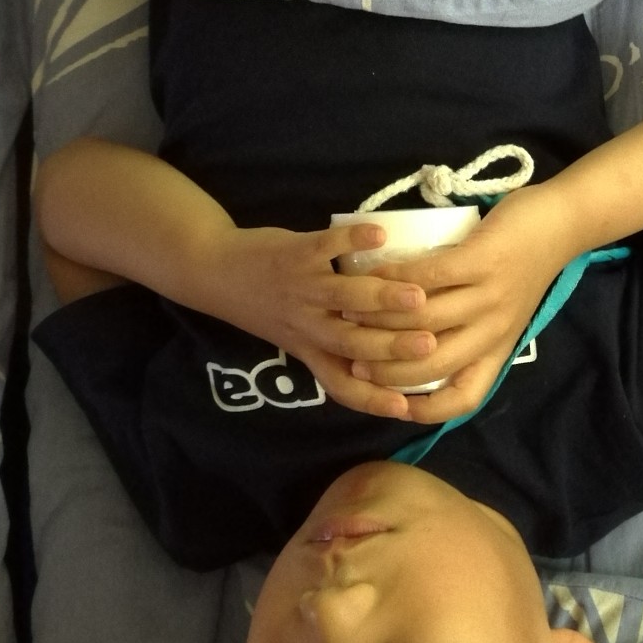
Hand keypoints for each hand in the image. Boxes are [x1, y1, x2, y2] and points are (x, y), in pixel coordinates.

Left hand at [204, 221, 437, 418]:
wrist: (213, 272)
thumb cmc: (265, 307)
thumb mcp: (295, 338)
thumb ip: (335, 349)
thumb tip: (392, 359)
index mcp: (311, 350)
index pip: (343, 385)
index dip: (372, 399)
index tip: (407, 406)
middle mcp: (308, 326)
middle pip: (351, 344)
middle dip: (390, 346)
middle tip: (430, 344)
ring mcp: (301, 289)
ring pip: (343, 298)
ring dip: (381, 297)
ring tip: (417, 295)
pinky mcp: (294, 254)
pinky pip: (325, 247)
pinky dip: (350, 240)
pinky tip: (379, 235)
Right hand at [346, 186, 574, 422]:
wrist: (562, 223)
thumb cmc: (524, 267)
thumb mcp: (502, 313)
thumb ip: (467, 332)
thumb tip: (409, 346)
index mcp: (497, 349)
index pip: (464, 398)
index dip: (426, 412)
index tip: (390, 405)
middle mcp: (495, 331)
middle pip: (432, 364)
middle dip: (384, 366)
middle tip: (351, 352)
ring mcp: (491, 296)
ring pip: (425, 321)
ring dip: (381, 318)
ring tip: (351, 310)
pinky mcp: (484, 261)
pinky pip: (430, 277)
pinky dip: (395, 277)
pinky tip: (374, 272)